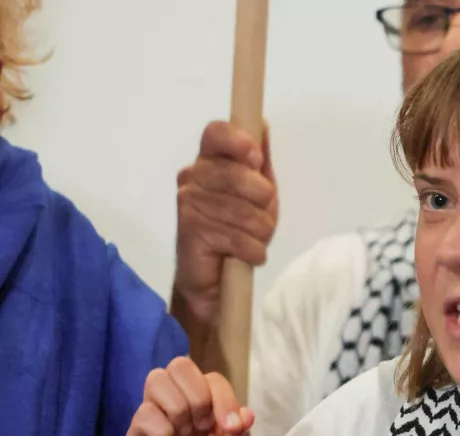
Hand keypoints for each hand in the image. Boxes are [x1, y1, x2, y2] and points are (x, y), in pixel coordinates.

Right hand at [127, 357, 254, 435]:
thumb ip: (241, 435)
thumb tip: (245, 416)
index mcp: (207, 398)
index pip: (212, 378)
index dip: (223, 399)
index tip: (230, 429)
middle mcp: (180, 398)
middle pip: (180, 364)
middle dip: (196, 395)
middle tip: (202, 425)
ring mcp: (156, 411)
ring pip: (156, 379)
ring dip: (177, 407)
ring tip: (183, 433)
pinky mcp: (137, 431)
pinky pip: (143, 413)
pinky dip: (161, 429)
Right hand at [173, 121, 277, 325]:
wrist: (214, 279)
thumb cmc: (238, 230)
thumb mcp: (258, 194)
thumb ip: (260, 162)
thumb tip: (261, 123)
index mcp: (210, 161)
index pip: (216, 133)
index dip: (238, 141)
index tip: (256, 159)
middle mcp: (193, 177)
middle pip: (237, 174)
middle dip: (262, 203)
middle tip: (260, 218)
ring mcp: (188, 204)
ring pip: (244, 212)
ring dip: (260, 233)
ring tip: (252, 240)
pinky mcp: (190, 233)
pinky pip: (238, 238)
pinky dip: (252, 251)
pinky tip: (245, 254)